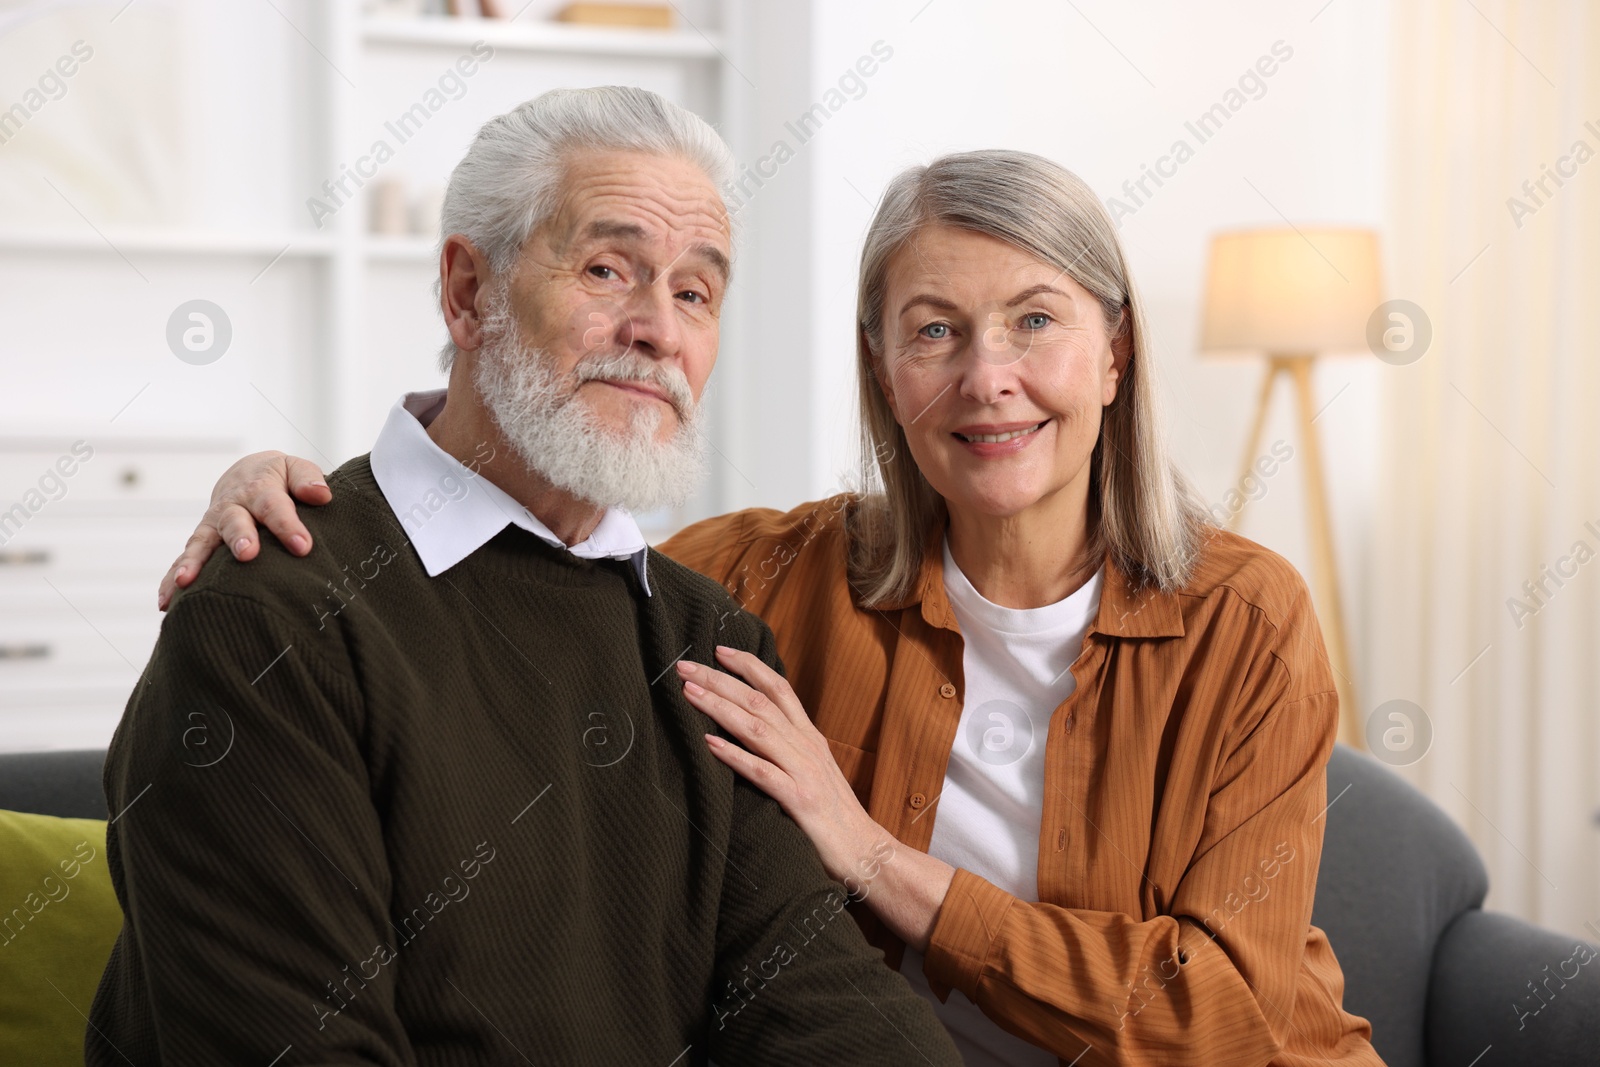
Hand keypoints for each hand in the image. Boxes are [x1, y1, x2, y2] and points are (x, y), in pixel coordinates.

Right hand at [158, 452, 330, 610]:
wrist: (247, 474)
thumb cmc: (279, 478)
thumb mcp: (295, 468)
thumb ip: (307, 478)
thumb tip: (320, 494)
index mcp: (260, 489)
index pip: (274, 506)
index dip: (287, 525)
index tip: (302, 546)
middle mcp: (232, 507)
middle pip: (234, 522)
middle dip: (240, 538)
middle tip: (247, 554)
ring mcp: (213, 526)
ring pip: (202, 543)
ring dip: (194, 562)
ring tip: (187, 582)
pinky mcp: (202, 542)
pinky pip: (184, 560)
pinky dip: (172, 578)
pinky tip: (166, 602)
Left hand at [678, 645, 881, 883]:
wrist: (866, 852)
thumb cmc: (833, 816)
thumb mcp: (813, 770)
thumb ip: (788, 747)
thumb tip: (751, 728)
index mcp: (810, 736)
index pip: (778, 687)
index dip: (748, 666)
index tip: (718, 650)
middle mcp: (807, 746)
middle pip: (759, 700)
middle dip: (720, 679)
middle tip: (685, 664)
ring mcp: (805, 772)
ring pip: (757, 728)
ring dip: (719, 707)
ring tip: (689, 692)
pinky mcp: (800, 801)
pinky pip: (762, 773)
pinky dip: (734, 755)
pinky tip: (709, 744)